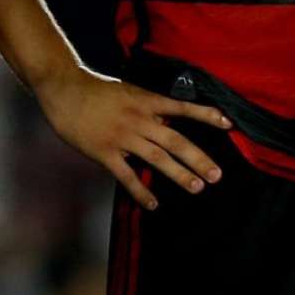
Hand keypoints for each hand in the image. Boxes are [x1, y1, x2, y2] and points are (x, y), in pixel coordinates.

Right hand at [35, 65, 232, 209]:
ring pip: (157, 158)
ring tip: (197, 187)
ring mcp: (123, 137)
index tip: (228, 123)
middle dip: (198, 159)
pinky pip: (126, 175)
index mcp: (147, 101)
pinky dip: (140, 191)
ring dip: (179, 174)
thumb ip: (149, 107)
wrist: (66, 90)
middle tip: (217, 175)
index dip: (206, 115)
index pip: (183, 108)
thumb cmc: (98, 90)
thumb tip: (170, 119)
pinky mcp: (104, 152)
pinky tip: (153, 204)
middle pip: (176, 141)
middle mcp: (140, 119)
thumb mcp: (130, 91)